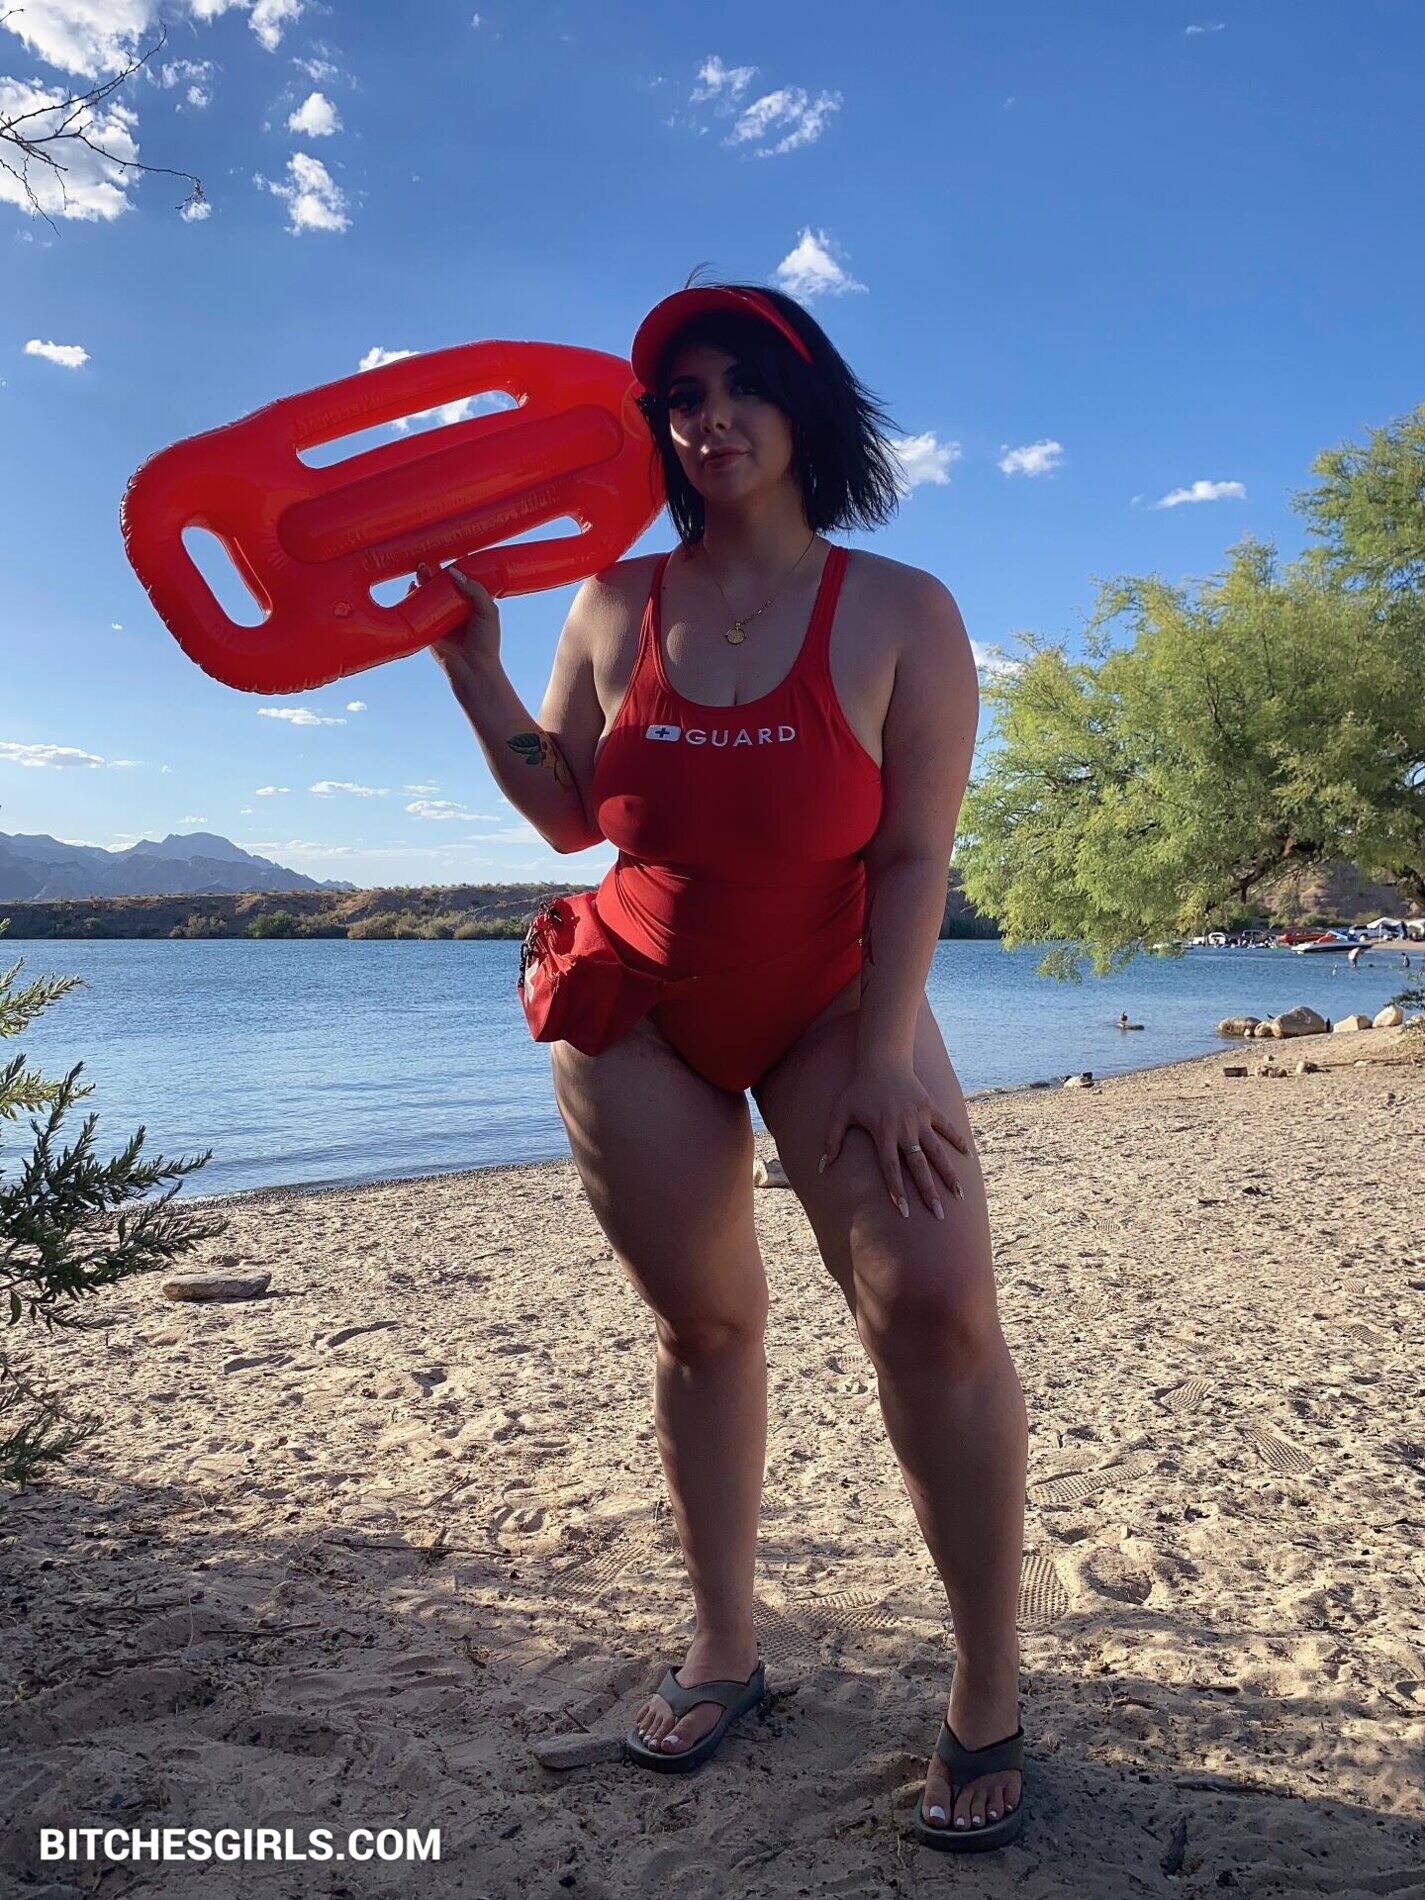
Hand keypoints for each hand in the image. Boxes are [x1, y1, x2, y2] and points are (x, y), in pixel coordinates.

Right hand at [409, 560, 500, 674]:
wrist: (473, 668)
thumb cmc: (486, 641)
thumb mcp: (488, 611)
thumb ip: (475, 590)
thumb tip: (454, 572)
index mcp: (471, 604)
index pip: (462, 582)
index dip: (455, 569)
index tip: (449, 554)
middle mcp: (454, 610)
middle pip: (442, 586)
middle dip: (434, 573)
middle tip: (428, 561)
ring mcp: (440, 618)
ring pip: (428, 596)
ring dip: (423, 582)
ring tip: (420, 569)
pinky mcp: (427, 629)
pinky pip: (417, 611)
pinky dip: (412, 599)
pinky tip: (411, 587)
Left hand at [819, 1056, 970, 1219]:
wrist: (883, 1061)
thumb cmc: (859, 1089)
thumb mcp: (840, 1112)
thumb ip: (831, 1140)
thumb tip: (822, 1167)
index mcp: (883, 1132)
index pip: (890, 1168)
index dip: (896, 1190)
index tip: (904, 1212)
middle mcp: (904, 1128)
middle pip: (918, 1165)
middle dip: (928, 1191)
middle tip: (938, 1215)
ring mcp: (920, 1119)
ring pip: (938, 1151)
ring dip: (949, 1174)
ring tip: (958, 1195)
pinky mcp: (931, 1108)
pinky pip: (948, 1128)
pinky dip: (958, 1141)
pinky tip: (969, 1158)